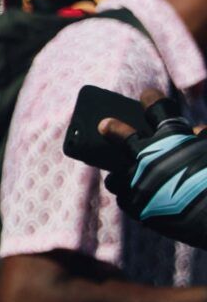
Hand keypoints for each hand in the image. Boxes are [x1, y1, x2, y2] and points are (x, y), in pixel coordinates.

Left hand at [100, 88, 206, 247]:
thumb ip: (201, 139)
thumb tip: (194, 131)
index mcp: (172, 138)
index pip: (157, 109)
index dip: (151, 99)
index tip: (147, 95)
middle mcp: (149, 155)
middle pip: (122, 136)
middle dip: (113, 128)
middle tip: (105, 125)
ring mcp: (138, 181)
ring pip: (115, 174)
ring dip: (119, 174)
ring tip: (121, 175)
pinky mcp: (135, 206)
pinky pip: (124, 198)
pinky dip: (131, 196)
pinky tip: (136, 196)